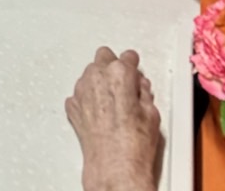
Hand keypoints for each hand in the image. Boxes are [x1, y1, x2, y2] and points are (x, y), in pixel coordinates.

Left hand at [66, 48, 160, 190]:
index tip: (134, 66)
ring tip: (112, 100)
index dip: (133, 63)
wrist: (114, 167)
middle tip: (123, 81)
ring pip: (90, 73)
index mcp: (119, 73)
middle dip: (113, 65)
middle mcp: (97, 76)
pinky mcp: (72, 106)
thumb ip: (144, 92)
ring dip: (99, 80)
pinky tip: (99, 111)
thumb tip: (140, 89)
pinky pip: (79, 93)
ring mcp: (81, 90)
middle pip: (103, 56)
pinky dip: (88, 98)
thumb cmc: (133, 144)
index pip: (127, 56)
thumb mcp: (152, 114)